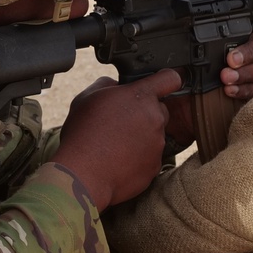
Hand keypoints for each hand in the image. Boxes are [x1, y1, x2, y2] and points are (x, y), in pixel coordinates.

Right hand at [51, 69, 181, 210]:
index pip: (170, 78)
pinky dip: (138, 158)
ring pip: (154, 134)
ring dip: (140, 137)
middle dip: (145, 113)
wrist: (83, 174)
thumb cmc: (83, 134)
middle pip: (160, 109)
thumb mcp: (87, 96)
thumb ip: (108, 84)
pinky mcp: (155, 166)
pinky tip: (118, 160)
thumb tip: (117, 86)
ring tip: (115, 145)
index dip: (167, 79)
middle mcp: (155, 118)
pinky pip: (149, 157)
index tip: (162, 84)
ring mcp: (157, 143)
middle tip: (121, 123)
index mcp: (141, 96)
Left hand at [162, 22, 252, 147]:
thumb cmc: (185, 75)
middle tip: (231, 59)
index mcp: (241, 35)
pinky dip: (246, 90)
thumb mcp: (185, 58)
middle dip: (252, 51)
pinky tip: (230, 91)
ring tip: (225, 77)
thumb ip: (192, 53)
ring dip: (247, 72)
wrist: (180, 106)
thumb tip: (186, 60)